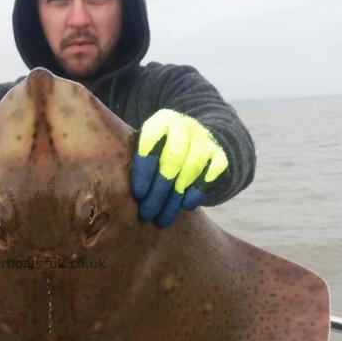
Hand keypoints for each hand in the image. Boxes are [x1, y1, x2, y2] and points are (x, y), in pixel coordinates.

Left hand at [130, 109, 227, 227]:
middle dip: (159, 190)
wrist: (197, 137)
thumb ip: (136, 163)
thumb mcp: (146, 148)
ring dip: (175, 197)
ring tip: (163, 218)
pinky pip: (211, 174)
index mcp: (160, 122)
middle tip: (148, 213)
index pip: (150, 143)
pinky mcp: (220, 154)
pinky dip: (198, 192)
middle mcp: (184, 126)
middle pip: (172, 158)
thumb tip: (121, 194)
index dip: (144, 170)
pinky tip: (186, 206)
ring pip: (192, 168)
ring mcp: (204, 138)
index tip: (139, 194)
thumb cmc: (160, 150)